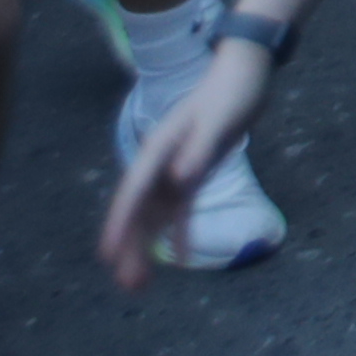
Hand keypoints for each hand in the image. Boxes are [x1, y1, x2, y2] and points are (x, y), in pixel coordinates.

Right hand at [97, 41, 269, 286]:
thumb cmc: (231, 91)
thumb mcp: (219, 119)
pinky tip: (180, 258)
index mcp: (159, 149)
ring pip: (156, 215)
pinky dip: (181, 231)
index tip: (107, 253)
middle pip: (140, 211)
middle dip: (131, 246)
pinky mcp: (194, 172)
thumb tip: (179, 180)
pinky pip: (183, 208)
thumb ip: (200, 150)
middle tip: (128, 284)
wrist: (248, 72)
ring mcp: (175, 169)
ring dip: (148, 246)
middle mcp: (160, 162)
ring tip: (140, 283)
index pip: (133, 192)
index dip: (119, 224)